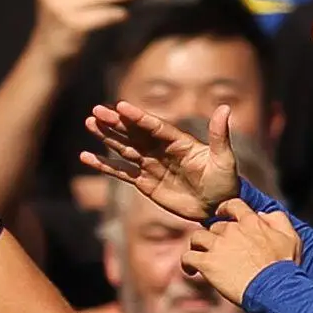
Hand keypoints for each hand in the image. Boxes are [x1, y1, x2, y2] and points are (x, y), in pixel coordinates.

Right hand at [83, 100, 239, 220]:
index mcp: (178, 140)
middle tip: (96, 111)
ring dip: (106, 137)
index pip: (154, 126)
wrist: (216, 206)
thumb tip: (225, 107)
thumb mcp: (224, 158)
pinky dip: (104, 165)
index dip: (137, 117)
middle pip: (133, 132)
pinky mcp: (143, 182)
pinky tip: (87, 157)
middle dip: (115, 122)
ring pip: (124, 147)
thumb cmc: (224, 181)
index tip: (121, 106)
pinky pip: (120, 171)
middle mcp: (160, 149)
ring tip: (89, 124)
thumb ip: (219, 135)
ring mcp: (150, 164)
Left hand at [179, 197, 300, 305]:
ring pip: (197, 237)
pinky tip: (191, 271)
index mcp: (251, 221)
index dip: (224, 209)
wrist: (274, 288)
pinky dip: (187, 264)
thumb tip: (262, 214)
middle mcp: (232, 230)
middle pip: (215, 226)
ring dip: (198, 246)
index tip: (220, 214)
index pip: (232, 205)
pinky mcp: (207, 263)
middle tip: (219, 251)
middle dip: (216, 236)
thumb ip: (277, 220)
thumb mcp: (291, 237)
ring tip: (200, 257)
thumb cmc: (284, 266)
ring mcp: (218, 246)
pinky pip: (188, 257)